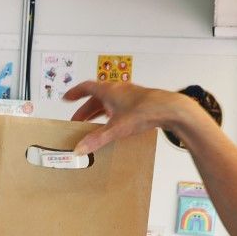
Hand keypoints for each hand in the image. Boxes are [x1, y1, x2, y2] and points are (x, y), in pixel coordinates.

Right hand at [66, 81, 219, 155]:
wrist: (169, 108)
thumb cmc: (145, 111)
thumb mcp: (116, 128)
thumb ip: (97, 139)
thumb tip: (80, 148)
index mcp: (108, 91)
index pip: (86, 87)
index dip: (75, 93)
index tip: (66, 98)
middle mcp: (118, 90)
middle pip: (96, 97)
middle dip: (85, 109)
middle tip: (77, 121)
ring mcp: (129, 95)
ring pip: (108, 101)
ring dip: (98, 111)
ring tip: (92, 124)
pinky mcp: (138, 102)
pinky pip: (119, 105)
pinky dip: (111, 113)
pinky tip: (113, 123)